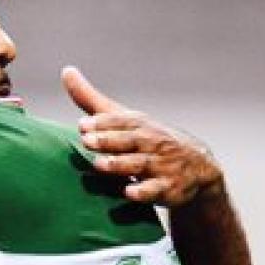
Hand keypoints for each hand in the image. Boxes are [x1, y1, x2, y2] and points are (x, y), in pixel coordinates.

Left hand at [62, 66, 224, 206]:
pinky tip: (129, 193)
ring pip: (140, 164)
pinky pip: (156, 190)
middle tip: (86, 141)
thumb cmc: (150, 139)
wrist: (198, 166)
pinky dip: (144, 191)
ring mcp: (162, 165)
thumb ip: (92, 100)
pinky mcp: (168, 188)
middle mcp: (152, 142)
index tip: (82, 125)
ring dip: (120, 164)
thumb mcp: (125, 119)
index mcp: (140, 125)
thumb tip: (66, 71)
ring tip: (100, 164)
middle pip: (130, 140)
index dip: (103, 122)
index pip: (121, 121)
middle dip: (109, 140)